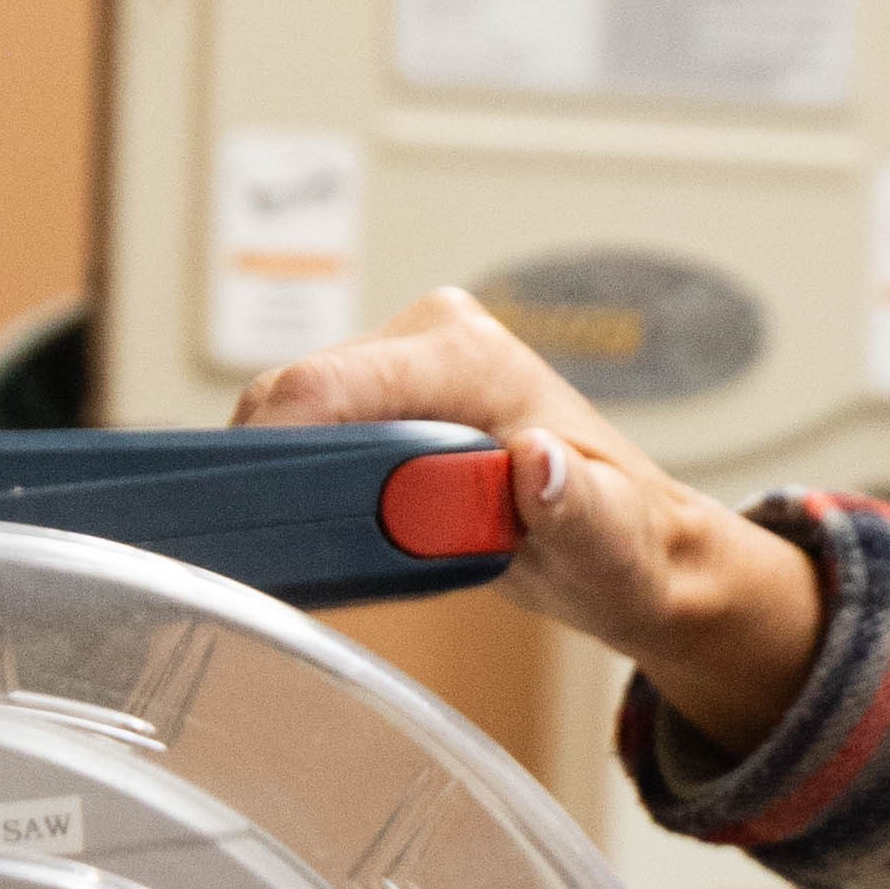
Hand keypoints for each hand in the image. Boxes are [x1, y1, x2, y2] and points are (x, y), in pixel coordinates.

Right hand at [234, 288, 824, 757]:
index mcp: (468, 356)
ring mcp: (405, 365)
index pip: (330, 384)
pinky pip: (314, 432)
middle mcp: (431, 339)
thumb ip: (573, 504)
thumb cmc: (623, 544)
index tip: (255, 509)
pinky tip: (348, 525)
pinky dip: (311, 480)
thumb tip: (539, 463)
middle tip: (316, 547)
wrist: (634, 548)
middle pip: (297, 395)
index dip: (276, 444)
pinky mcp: (389, 398)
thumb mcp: (606, 541)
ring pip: (295, 415)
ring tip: (351, 541)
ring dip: (300, 481)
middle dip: (286, 471)